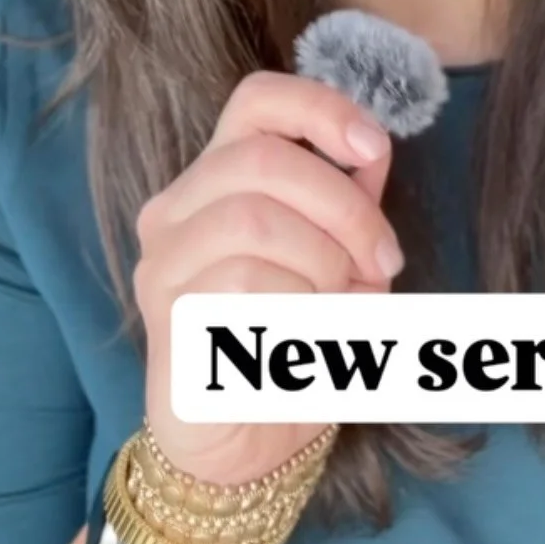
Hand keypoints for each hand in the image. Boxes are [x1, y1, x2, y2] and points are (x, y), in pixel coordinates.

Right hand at [134, 70, 403, 486]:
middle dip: (345, 208)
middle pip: (263, 161)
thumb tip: (371, 150)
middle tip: (382, 262)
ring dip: (323, 266)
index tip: (373, 149)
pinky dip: (299, 310)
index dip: (321, 108)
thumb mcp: (339, 262)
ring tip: (340, 309)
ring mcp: (162, 264)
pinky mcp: (165, 319)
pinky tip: (305, 340)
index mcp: (217, 180)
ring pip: (254, 222)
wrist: (246, 442)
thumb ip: (350, 205)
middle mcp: (175, 210)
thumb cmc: (294, 343)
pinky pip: (244, 288)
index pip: (256, 101)